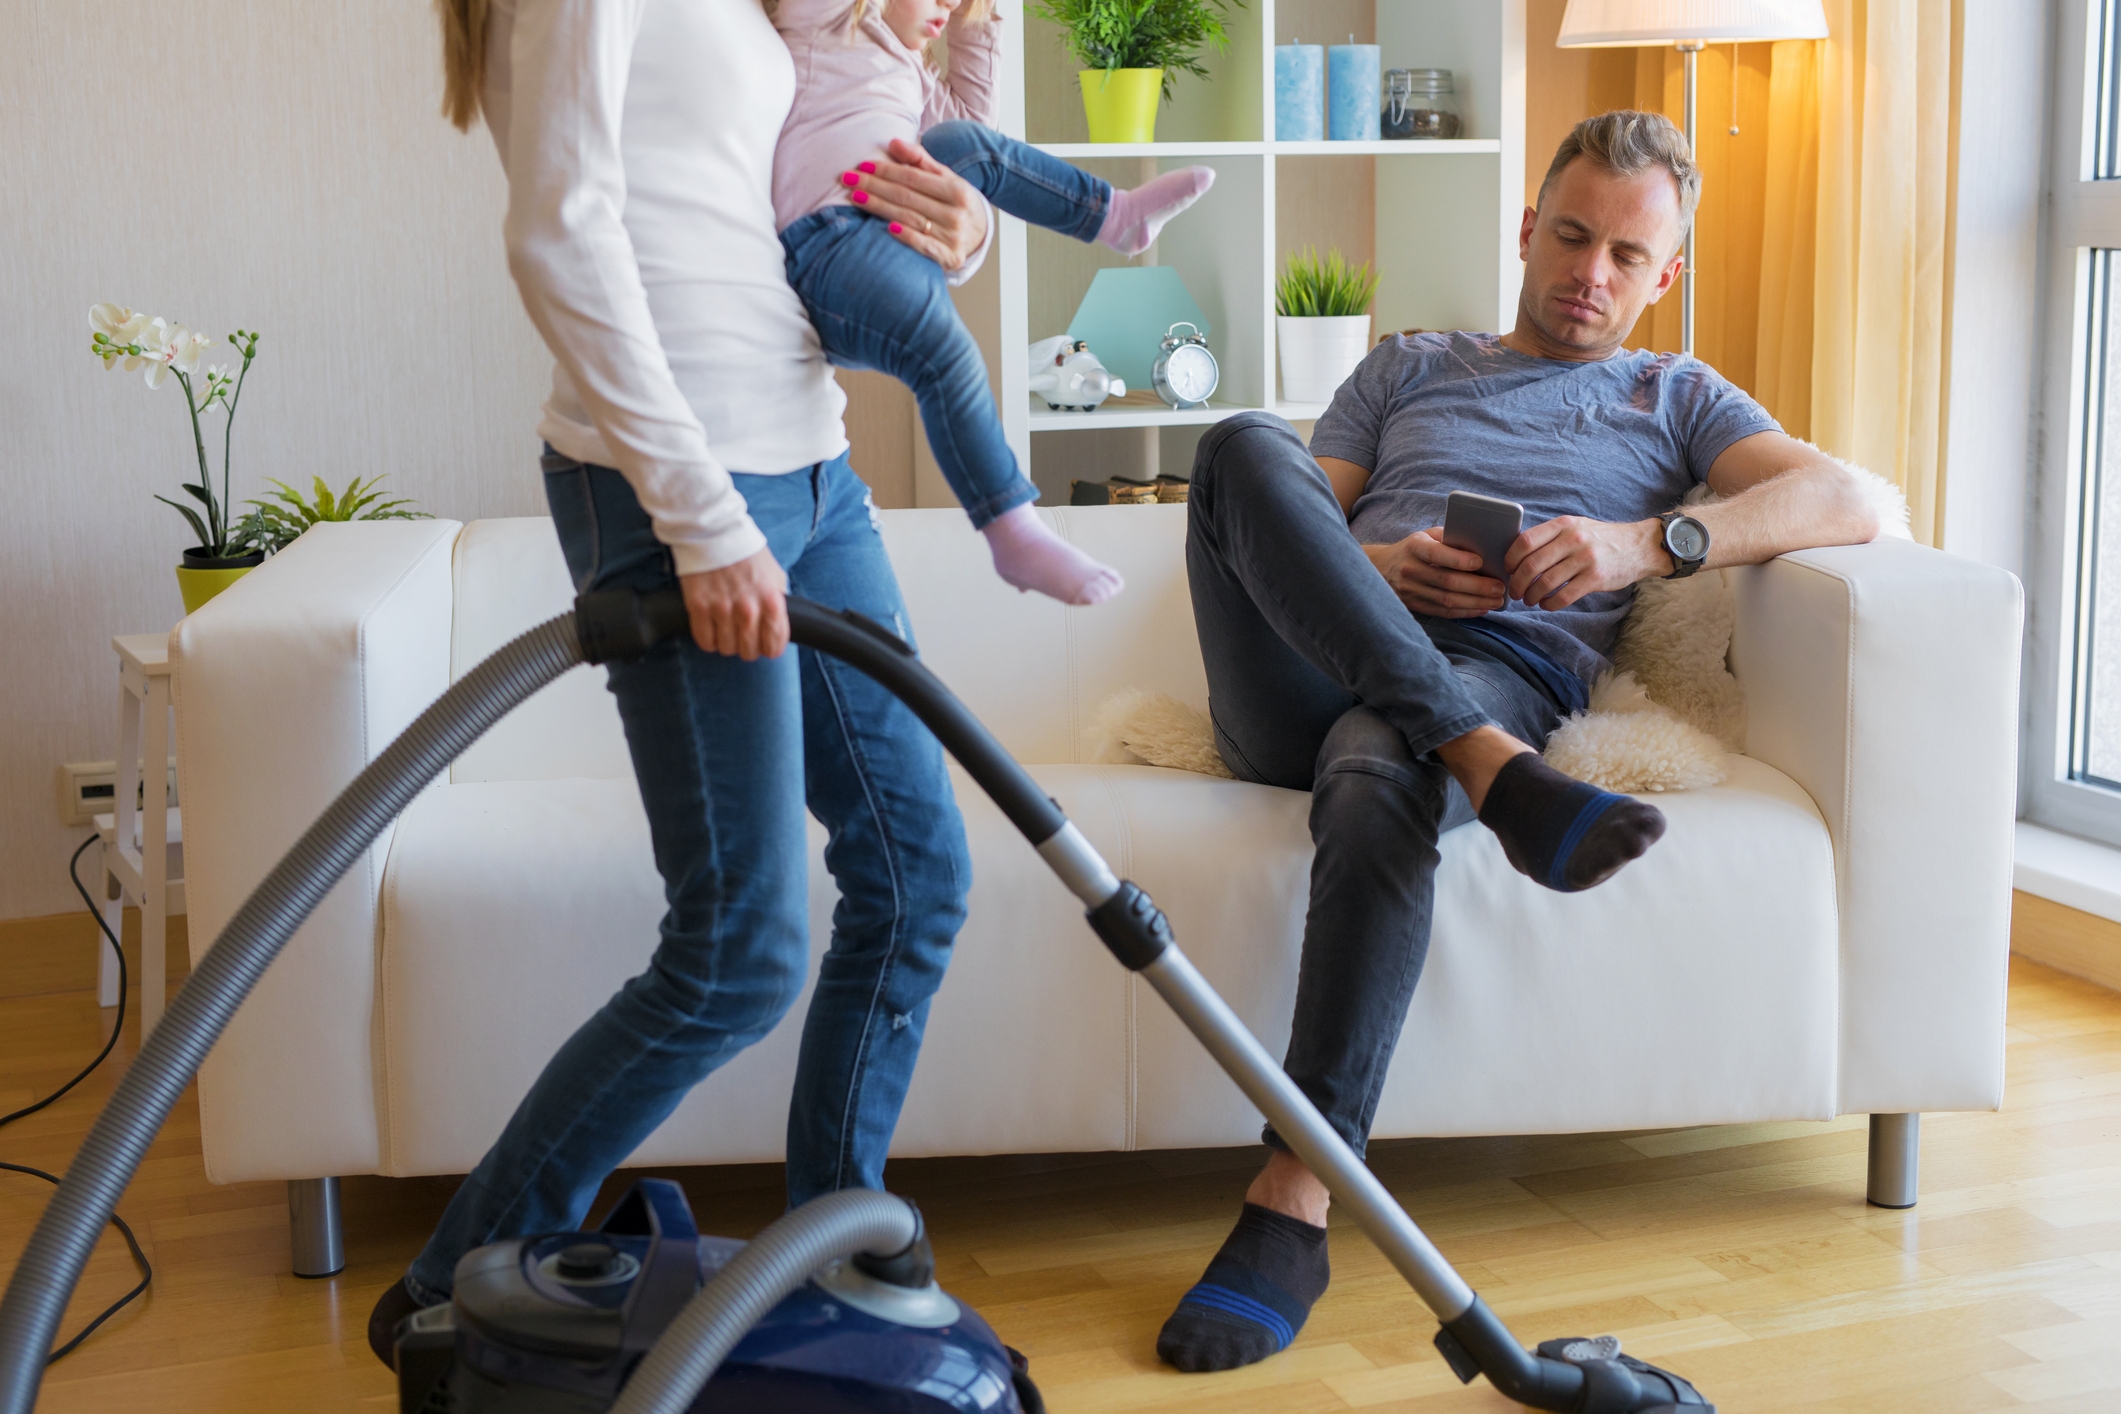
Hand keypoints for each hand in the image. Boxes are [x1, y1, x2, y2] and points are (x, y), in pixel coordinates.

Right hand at [680, 546, 789, 660]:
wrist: (714, 532)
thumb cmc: (747, 552)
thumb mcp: (775, 575)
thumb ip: (778, 602)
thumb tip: (777, 625)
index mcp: (772, 602)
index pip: (774, 646)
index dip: (769, 648)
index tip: (764, 643)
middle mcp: (748, 610)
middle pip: (749, 652)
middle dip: (747, 647)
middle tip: (743, 635)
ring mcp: (722, 610)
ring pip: (727, 649)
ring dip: (727, 642)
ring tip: (726, 628)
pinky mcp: (699, 607)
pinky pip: (705, 641)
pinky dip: (708, 640)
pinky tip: (711, 628)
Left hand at [842, 137, 988, 270]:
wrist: (979, 234)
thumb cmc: (954, 202)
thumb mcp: (944, 178)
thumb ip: (920, 160)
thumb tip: (893, 142)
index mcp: (957, 190)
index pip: (913, 178)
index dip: (886, 170)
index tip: (862, 165)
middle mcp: (957, 213)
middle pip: (907, 197)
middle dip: (874, 187)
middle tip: (847, 179)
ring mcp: (954, 237)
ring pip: (909, 218)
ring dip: (879, 208)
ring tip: (855, 198)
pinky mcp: (950, 257)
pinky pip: (924, 246)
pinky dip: (906, 237)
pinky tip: (888, 228)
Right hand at [1365, 529, 1506, 617]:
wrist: (1381, 568)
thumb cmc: (1413, 548)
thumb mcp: (1426, 535)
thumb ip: (1450, 538)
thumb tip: (1483, 545)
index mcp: (1414, 547)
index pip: (1437, 554)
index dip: (1458, 559)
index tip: (1480, 561)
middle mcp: (1410, 570)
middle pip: (1447, 581)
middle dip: (1477, 586)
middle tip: (1499, 587)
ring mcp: (1410, 591)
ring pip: (1447, 600)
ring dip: (1475, 602)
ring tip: (1496, 600)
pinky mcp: (1414, 606)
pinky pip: (1443, 612)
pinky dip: (1464, 612)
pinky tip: (1481, 609)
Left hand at [1505, 517, 1669, 609]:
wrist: (1640, 546)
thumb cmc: (1601, 539)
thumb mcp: (1576, 527)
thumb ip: (1551, 537)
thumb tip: (1517, 555)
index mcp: (1563, 525)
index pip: (1524, 541)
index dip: (1510, 559)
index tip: (1508, 570)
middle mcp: (1573, 540)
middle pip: (1530, 566)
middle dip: (1517, 583)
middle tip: (1515, 592)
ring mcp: (1585, 559)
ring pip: (1544, 583)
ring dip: (1531, 596)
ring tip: (1530, 600)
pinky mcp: (1596, 578)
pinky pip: (1563, 596)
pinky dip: (1549, 604)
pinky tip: (1547, 604)